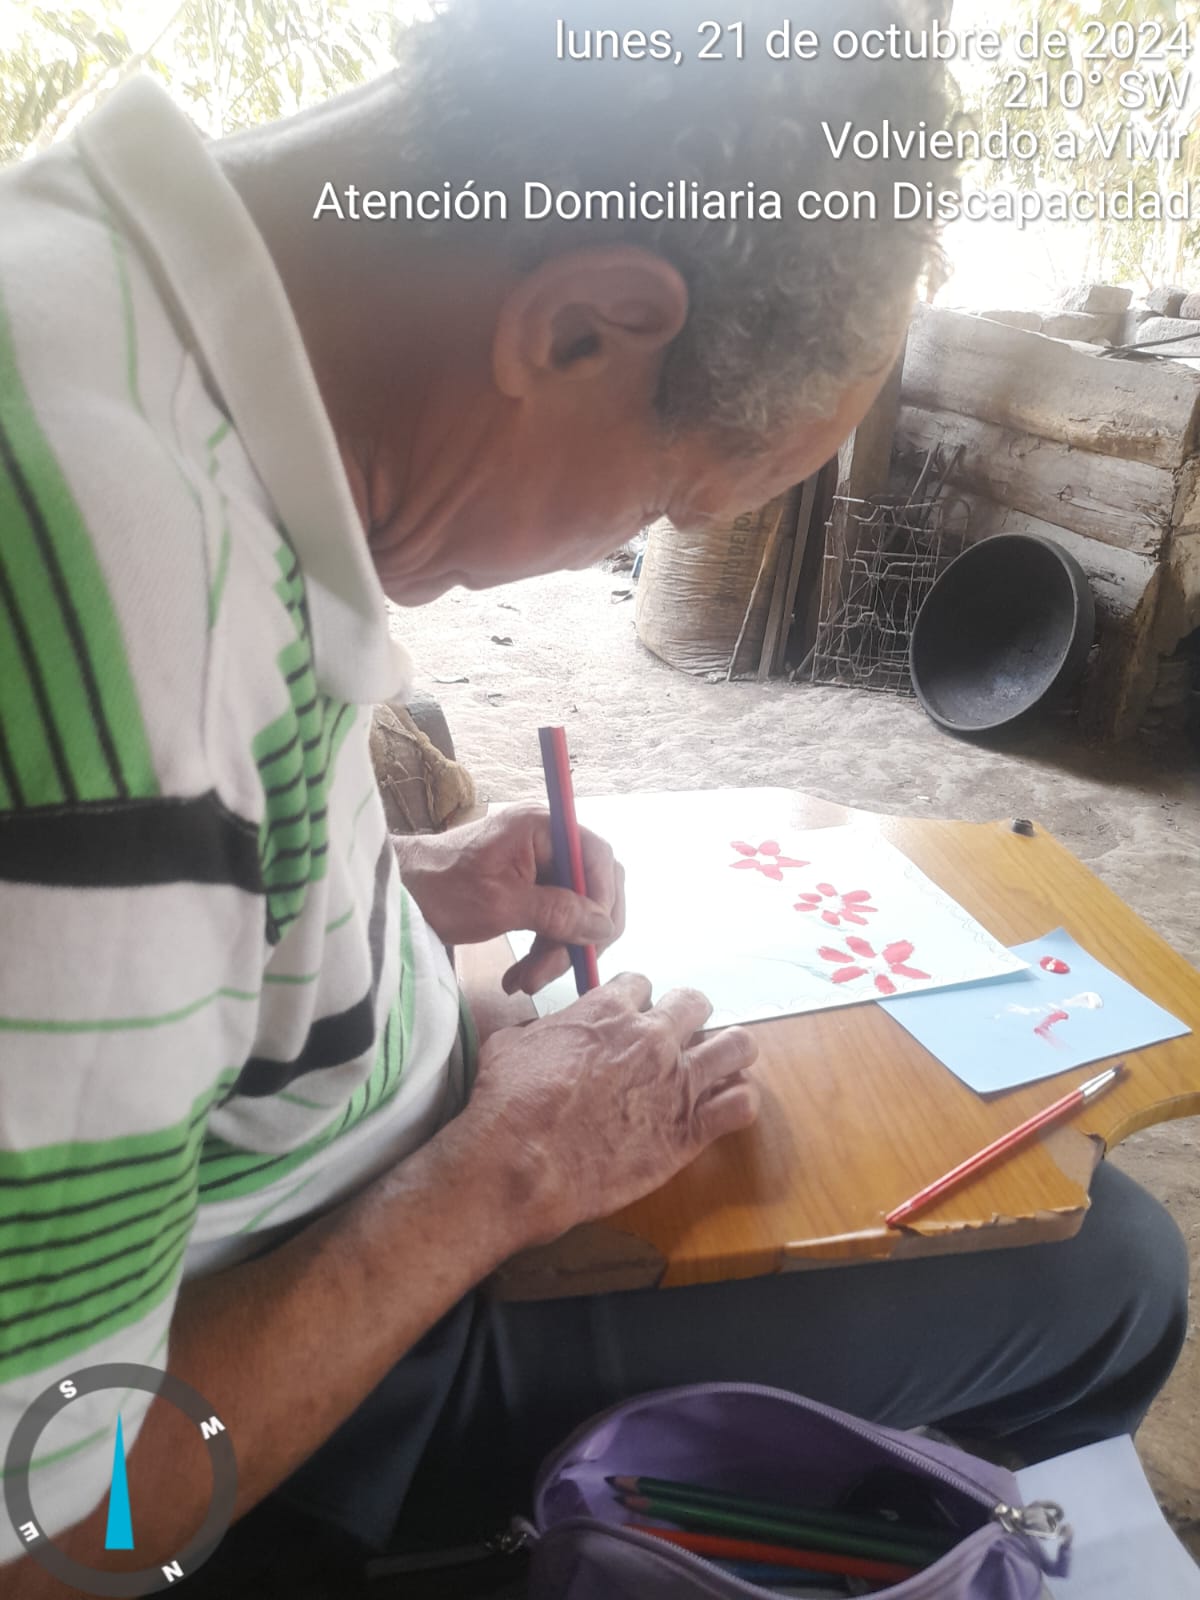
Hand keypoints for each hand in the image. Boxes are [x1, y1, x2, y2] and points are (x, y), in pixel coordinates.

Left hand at [392, 804, 624, 992]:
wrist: (398, 894)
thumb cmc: (441, 889)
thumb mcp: (501, 905)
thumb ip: (557, 912)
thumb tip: (605, 926)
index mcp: (542, 827)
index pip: (598, 859)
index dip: (603, 901)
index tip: (592, 941)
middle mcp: (547, 840)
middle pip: (591, 888)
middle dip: (576, 936)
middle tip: (553, 972)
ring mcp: (539, 864)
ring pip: (574, 912)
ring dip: (556, 952)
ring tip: (525, 983)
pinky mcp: (529, 888)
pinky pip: (553, 920)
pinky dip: (542, 950)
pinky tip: (519, 978)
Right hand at [453, 974, 759, 1243]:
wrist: (522, 1159)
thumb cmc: (508, 1101)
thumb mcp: (510, 1043)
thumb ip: (538, 1029)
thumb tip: (538, 1031)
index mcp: (609, 1010)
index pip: (642, 983)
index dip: (637, 1001)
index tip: (631, 1019)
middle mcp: (652, 1038)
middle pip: (696, 1003)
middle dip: (688, 1017)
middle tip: (675, 1041)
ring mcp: (677, 1082)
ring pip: (737, 1045)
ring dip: (729, 1052)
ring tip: (716, 1068)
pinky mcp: (690, 1130)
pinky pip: (742, 1104)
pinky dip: (738, 1102)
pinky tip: (722, 1109)